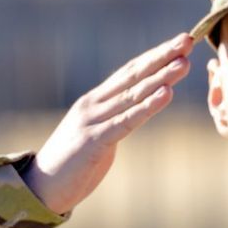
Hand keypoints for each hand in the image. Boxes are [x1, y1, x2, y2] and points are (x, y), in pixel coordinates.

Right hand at [25, 33, 193, 213]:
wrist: (41, 187)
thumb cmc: (71, 164)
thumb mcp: (96, 135)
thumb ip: (114, 120)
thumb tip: (135, 113)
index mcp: (94, 101)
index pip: (129, 72)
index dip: (155, 56)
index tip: (179, 42)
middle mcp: (93, 104)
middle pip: (133, 75)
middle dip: (162, 56)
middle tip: (187, 40)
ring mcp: (93, 121)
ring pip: (133, 95)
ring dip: (161, 78)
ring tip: (184, 63)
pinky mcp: (94, 141)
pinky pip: (127, 121)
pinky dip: (148, 106)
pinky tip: (167, 93)